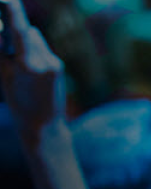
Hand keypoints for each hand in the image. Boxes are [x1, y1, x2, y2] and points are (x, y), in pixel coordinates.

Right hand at [0, 0, 65, 145]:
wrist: (44, 126)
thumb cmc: (19, 104)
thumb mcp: (5, 78)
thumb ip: (1, 54)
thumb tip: (0, 33)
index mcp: (29, 66)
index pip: (20, 32)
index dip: (12, 13)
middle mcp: (45, 61)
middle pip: (27, 32)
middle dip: (15, 31)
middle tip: (4, 40)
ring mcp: (54, 63)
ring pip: (35, 39)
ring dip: (23, 43)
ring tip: (18, 64)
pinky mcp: (58, 66)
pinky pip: (42, 49)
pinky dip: (32, 51)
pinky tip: (28, 68)